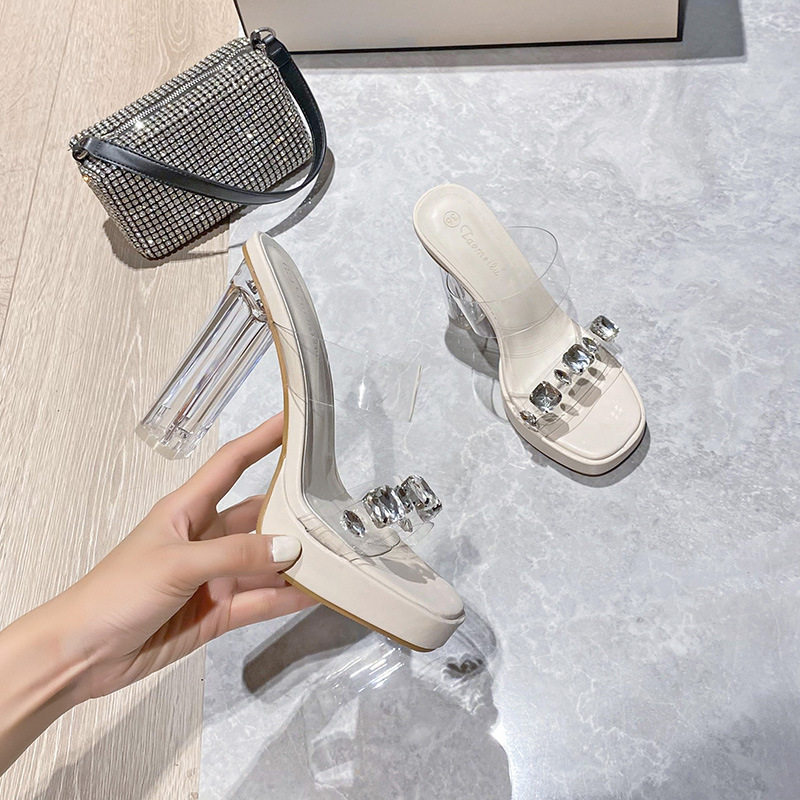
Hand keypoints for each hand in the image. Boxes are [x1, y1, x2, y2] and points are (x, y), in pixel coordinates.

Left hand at [60, 412, 315, 699]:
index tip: (292, 422)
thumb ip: (235, 555)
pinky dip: (287, 597)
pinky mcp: (219, 611)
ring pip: (266, 562)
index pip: (232, 464)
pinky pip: (262, 599)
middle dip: (292, 511)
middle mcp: (206, 538)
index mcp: (187, 510)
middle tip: (333, 506)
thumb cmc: (115, 593)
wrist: (82, 654)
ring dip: (295, 560)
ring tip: (335, 553)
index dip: (261, 440)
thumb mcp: (176, 563)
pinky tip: (316, 593)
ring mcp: (215, 576)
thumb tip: (289, 549)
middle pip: (259, 516)